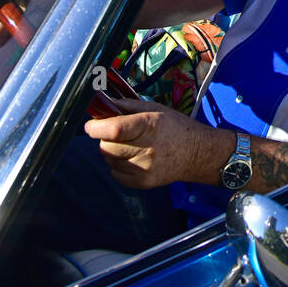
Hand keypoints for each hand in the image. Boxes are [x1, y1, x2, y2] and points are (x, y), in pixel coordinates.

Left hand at [85, 95, 232, 189]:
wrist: (196, 154)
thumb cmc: (174, 127)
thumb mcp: (154, 109)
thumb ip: (126, 106)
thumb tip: (100, 103)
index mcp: (149, 125)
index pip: (113, 130)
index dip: (96, 127)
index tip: (91, 125)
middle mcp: (147, 149)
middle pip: (105, 147)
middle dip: (105, 139)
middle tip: (116, 134)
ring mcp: (144, 169)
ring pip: (109, 160)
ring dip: (113, 152)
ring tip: (130, 146)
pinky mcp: (142, 183)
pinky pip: (115, 173)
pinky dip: (119, 165)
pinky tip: (134, 158)